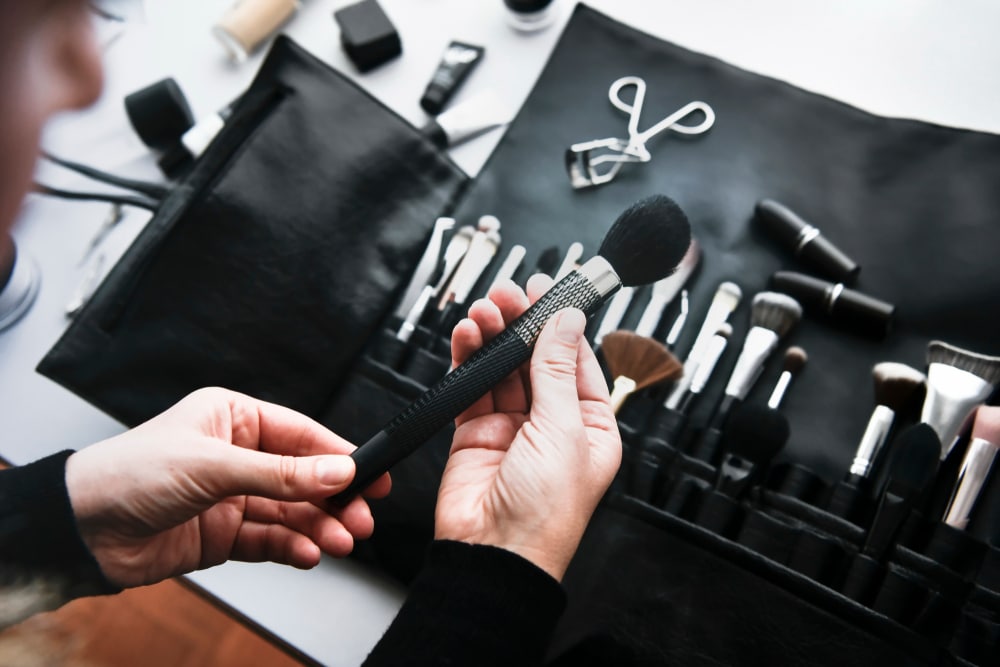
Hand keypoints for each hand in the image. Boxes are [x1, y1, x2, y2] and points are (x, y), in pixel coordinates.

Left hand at [65, 388, 389, 587]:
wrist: (79, 531)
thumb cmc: (128, 474)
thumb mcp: (213, 466)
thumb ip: (281, 474)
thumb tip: (336, 471)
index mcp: (233, 419)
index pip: (300, 435)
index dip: (338, 456)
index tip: (371, 474)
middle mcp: (236, 455)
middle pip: (302, 477)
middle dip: (333, 499)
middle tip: (360, 517)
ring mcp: (231, 497)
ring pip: (290, 512)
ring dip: (317, 527)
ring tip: (340, 541)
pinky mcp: (223, 535)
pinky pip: (269, 539)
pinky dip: (292, 547)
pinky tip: (309, 553)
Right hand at [435, 277, 620, 580]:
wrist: (493, 555)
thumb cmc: (544, 515)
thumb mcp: (563, 431)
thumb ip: (556, 371)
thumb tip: (565, 322)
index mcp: (591, 427)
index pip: (577, 361)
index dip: (562, 324)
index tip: (549, 292)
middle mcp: (552, 424)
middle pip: (536, 358)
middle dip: (522, 324)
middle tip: (509, 295)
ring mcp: (512, 427)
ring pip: (503, 368)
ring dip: (493, 337)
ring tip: (484, 310)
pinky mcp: (475, 432)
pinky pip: (473, 386)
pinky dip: (468, 359)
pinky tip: (468, 336)